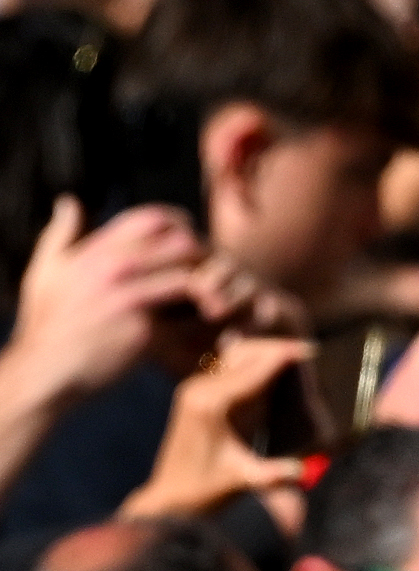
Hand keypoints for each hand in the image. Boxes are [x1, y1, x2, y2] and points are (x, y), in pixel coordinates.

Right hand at [0, 202, 213, 421]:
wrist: (46, 368)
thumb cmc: (48, 320)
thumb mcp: (46, 269)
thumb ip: (61, 233)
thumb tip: (69, 202)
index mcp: (98, 250)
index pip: (153, 218)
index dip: (182, 224)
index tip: (194, 240)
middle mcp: (116, 269)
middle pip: (184, 244)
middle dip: (207, 258)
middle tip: (217, 277)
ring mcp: (133, 300)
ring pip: (194, 280)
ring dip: (215, 291)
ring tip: (220, 306)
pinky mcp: (146, 334)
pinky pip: (193, 325)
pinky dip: (210, 329)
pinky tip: (217, 335)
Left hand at [123, 335, 315, 520]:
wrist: (170, 497)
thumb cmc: (204, 490)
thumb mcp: (242, 481)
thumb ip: (274, 475)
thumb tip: (303, 471)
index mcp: (211, 403)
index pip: (253, 370)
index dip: (283, 358)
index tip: (311, 350)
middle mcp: (200, 389)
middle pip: (243, 353)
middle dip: (275, 348)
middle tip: (308, 350)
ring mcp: (196, 389)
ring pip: (235, 356)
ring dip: (264, 353)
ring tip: (295, 357)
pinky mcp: (196, 395)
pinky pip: (229, 369)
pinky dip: (253, 365)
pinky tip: (272, 371)